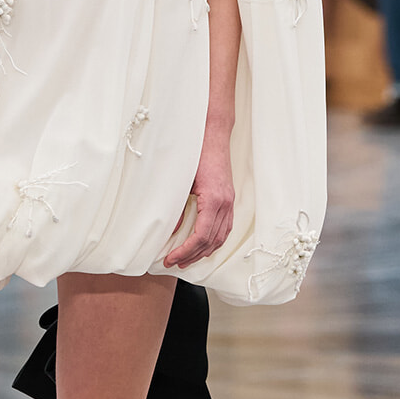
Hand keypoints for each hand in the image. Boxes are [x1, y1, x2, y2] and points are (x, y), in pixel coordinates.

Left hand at [164, 129, 234, 269]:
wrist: (212, 135)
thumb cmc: (195, 155)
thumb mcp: (180, 182)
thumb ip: (176, 208)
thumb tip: (169, 231)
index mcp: (214, 200)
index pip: (201, 236)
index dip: (186, 251)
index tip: (171, 259)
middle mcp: (225, 204)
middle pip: (212, 241)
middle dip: (192, 255)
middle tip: (174, 263)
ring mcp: (230, 202)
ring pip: (221, 237)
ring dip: (204, 251)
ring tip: (187, 259)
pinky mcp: (229, 199)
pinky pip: (225, 227)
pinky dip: (214, 240)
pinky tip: (203, 245)